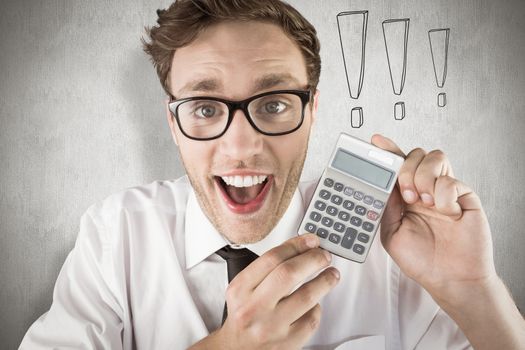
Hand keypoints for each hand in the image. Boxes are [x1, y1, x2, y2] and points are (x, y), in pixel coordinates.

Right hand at [191, 234, 339, 349]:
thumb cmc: (244, 316)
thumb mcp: (243, 289)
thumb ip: (265, 270)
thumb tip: (300, 249)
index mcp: (242, 289)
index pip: (272, 258)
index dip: (296, 245)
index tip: (310, 241)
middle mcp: (254, 307)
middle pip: (290, 273)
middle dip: (313, 259)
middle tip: (324, 256)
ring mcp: (272, 327)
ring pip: (307, 296)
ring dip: (325, 281)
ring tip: (332, 274)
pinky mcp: (287, 343)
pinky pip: (311, 319)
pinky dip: (317, 308)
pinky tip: (316, 303)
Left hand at [371, 134, 496, 299]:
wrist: (450, 279)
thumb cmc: (421, 260)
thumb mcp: (391, 233)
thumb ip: (386, 206)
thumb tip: (382, 183)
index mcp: (405, 196)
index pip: (396, 165)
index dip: (387, 150)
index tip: (375, 141)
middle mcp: (424, 188)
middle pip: (415, 154)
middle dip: (405, 169)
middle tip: (406, 196)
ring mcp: (444, 190)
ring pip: (435, 157)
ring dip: (424, 177)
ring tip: (423, 202)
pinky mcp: (465, 195)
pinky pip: (452, 180)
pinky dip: (444, 196)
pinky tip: (445, 213)